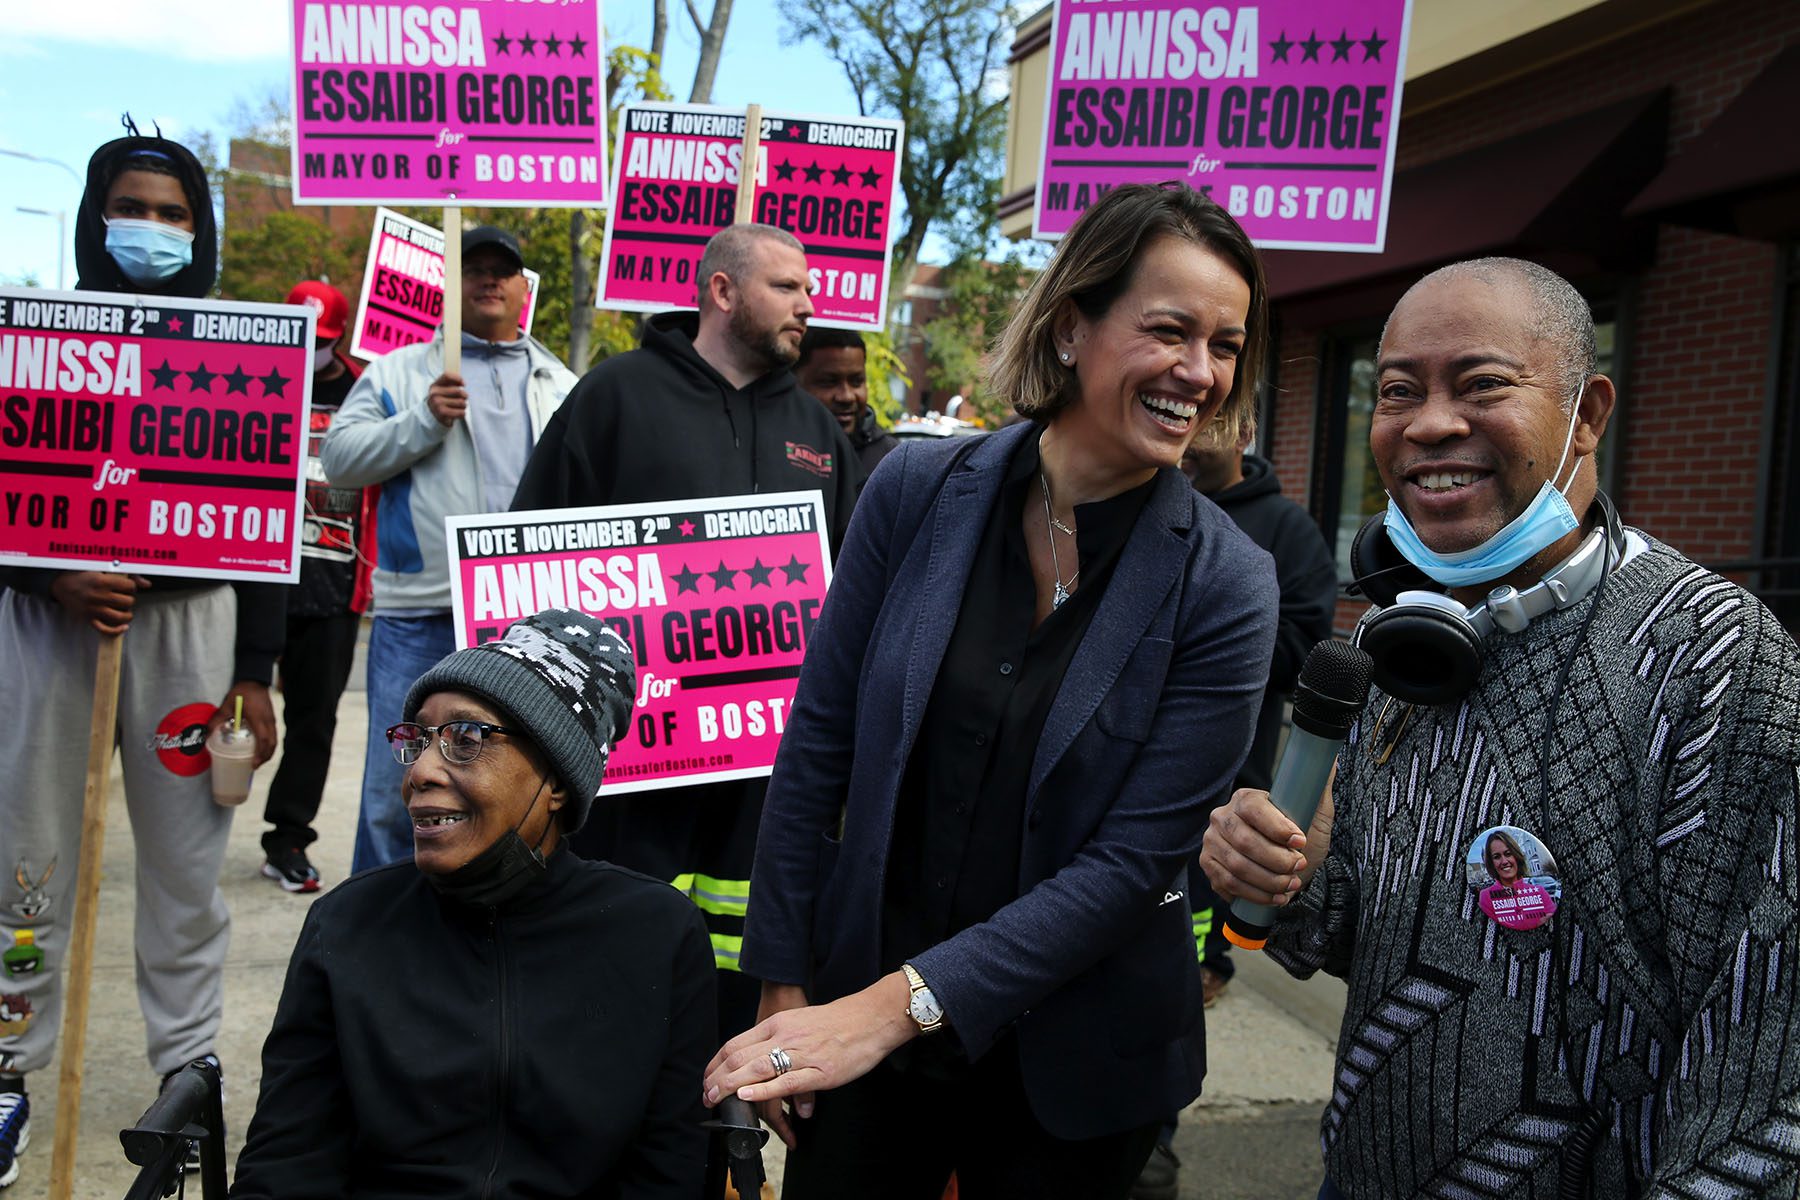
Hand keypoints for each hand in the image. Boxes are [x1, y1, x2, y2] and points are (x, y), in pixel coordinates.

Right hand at [49, 572, 150, 633]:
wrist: (60, 584)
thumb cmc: (83, 575)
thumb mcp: (103, 569)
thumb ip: (127, 575)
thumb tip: (148, 585)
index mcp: (103, 581)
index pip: (130, 587)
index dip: (131, 587)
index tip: (125, 586)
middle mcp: (99, 596)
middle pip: (128, 602)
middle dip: (129, 599)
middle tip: (122, 597)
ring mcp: (93, 609)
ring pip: (121, 617)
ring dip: (127, 614)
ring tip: (124, 610)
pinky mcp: (88, 619)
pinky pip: (105, 630)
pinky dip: (117, 631)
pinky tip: (123, 627)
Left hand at [204, 682, 277, 766]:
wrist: (255, 679)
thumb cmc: (243, 691)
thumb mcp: (227, 705)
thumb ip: (217, 720)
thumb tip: (205, 734)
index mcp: (258, 720)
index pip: (263, 741)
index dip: (260, 754)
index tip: (253, 764)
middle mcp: (268, 722)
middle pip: (272, 744)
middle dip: (265, 757)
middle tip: (255, 766)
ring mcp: (272, 719)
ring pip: (275, 740)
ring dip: (269, 751)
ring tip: (259, 760)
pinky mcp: (272, 718)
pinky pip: (274, 734)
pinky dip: (270, 744)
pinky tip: (262, 747)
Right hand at [426, 373, 467, 426]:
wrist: (433, 417)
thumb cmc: (443, 401)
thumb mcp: (444, 390)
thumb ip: (452, 383)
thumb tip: (462, 383)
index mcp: (435, 386)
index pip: (447, 376)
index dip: (458, 379)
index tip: (463, 384)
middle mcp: (434, 393)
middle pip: (458, 391)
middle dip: (464, 396)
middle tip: (463, 399)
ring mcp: (437, 403)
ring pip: (461, 402)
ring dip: (463, 406)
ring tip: (459, 407)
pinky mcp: (442, 413)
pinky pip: (461, 412)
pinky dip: (462, 413)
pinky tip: (458, 413)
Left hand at [703, 973, 914, 1120]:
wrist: (872, 1017)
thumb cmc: (838, 1022)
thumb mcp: (800, 1022)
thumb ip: (780, 1039)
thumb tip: (762, 1061)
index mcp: (778, 1024)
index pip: (735, 1043)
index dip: (716, 1064)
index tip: (707, 1078)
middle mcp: (784, 1036)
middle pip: (739, 1057)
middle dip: (717, 1079)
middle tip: (706, 1095)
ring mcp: (801, 1054)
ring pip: (756, 1069)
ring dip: (730, 1086)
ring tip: (716, 1099)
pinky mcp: (819, 1072)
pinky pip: (785, 1082)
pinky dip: (762, 1090)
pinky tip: (746, 1096)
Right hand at [1199, 787, 1310, 905]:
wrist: (1289, 869)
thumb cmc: (1301, 838)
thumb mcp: (1315, 813)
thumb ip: (1319, 786)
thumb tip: (1331, 760)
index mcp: (1245, 799)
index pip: (1254, 809)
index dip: (1277, 828)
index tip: (1300, 841)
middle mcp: (1222, 817)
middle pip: (1244, 841)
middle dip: (1277, 860)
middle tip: (1299, 866)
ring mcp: (1212, 842)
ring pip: (1237, 866)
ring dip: (1269, 880)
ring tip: (1290, 883)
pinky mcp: (1209, 865)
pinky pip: (1229, 884)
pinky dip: (1256, 894)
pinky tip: (1275, 896)